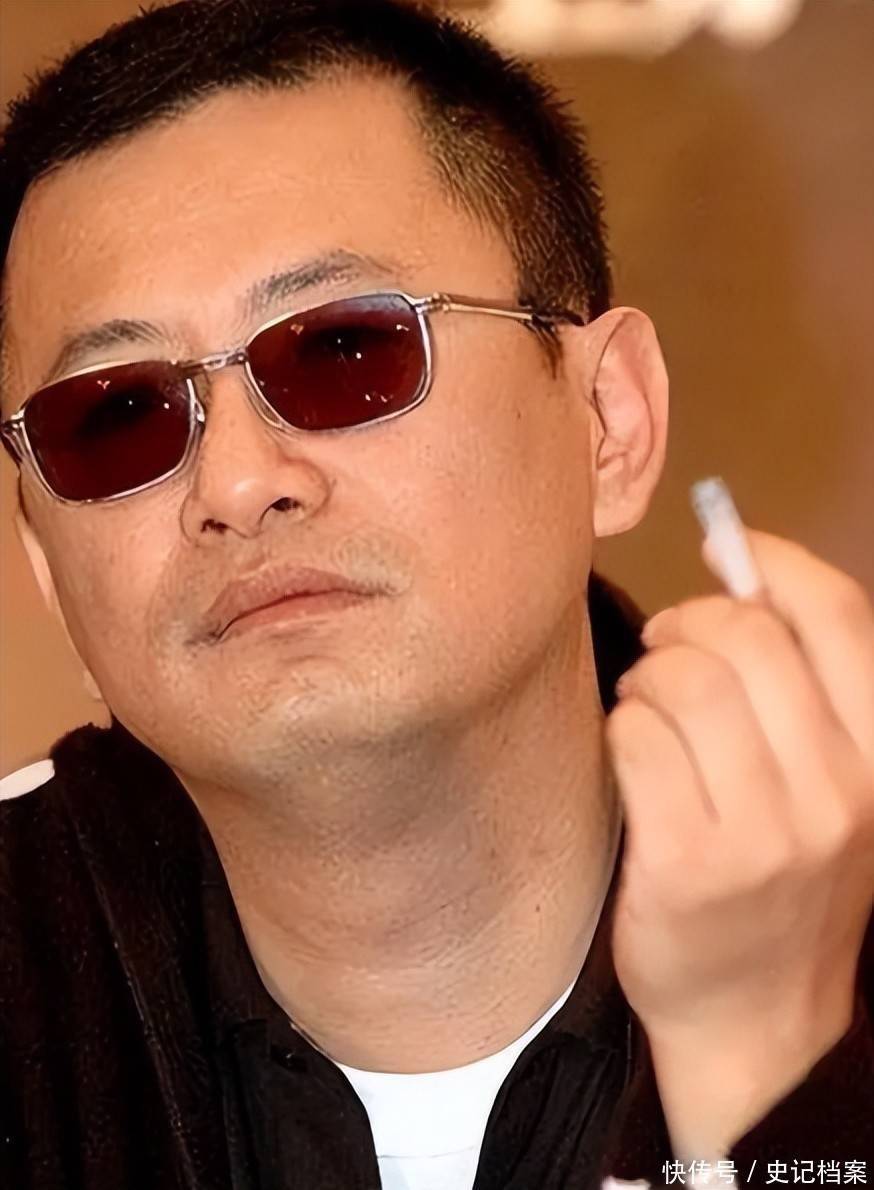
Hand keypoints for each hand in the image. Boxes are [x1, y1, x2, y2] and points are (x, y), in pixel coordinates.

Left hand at [605, 529, 873, 1160]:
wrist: (754, 1019)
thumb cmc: (782, 881)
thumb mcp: (829, 788)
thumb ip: (801, 687)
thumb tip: (742, 570)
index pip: (839, 618)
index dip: (774, 563)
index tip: (725, 547)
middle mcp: (837, 793)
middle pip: (744, 639)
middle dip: (687, 626)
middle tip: (666, 648)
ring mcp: (764, 833)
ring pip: (682, 683)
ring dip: (647, 680)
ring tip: (647, 709)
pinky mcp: (688, 863)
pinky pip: (635, 739)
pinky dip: (620, 730)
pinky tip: (629, 755)